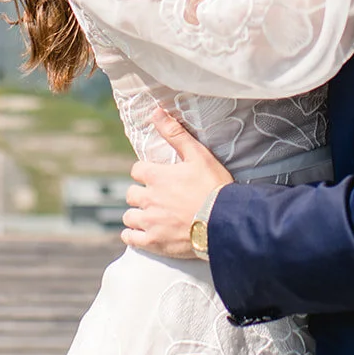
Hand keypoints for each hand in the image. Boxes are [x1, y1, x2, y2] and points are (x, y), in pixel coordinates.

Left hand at [123, 107, 233, 259]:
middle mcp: (148, 198)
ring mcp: (149, 222)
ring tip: (149, 215)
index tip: (155, 177)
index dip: (145, 173)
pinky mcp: (153, 242)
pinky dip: (132, 235)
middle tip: (155, 198)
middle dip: (140, 194)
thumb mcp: (198, 155)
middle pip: (131, 194)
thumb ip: (175, 134)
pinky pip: (130, 238)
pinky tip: (140, 233)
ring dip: (136, 214)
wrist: (224, 222)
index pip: (136, 171)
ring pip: (129, 216)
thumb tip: (156, 111)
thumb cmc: (214, 187)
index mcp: (156, 176)